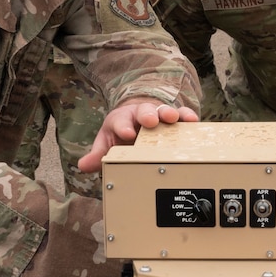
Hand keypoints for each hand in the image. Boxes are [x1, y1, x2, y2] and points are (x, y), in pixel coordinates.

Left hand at [78, 98, 198, 171]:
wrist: (137, 121)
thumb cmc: (122, 133)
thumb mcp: (108, 142)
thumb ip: (98, 155)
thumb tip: (83, 165)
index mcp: (122, 119)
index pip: (120, 121)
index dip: (123, 127)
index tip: (127, 134)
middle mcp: (140, 114)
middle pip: (144, 111)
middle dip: (147, 115)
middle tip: (152, 121)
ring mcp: (159, 115)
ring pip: (164, 110)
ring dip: (169, 113)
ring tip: (173, 118)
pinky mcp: (174, 119)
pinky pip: (181, 115)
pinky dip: (187, 117)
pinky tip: (192, 121)